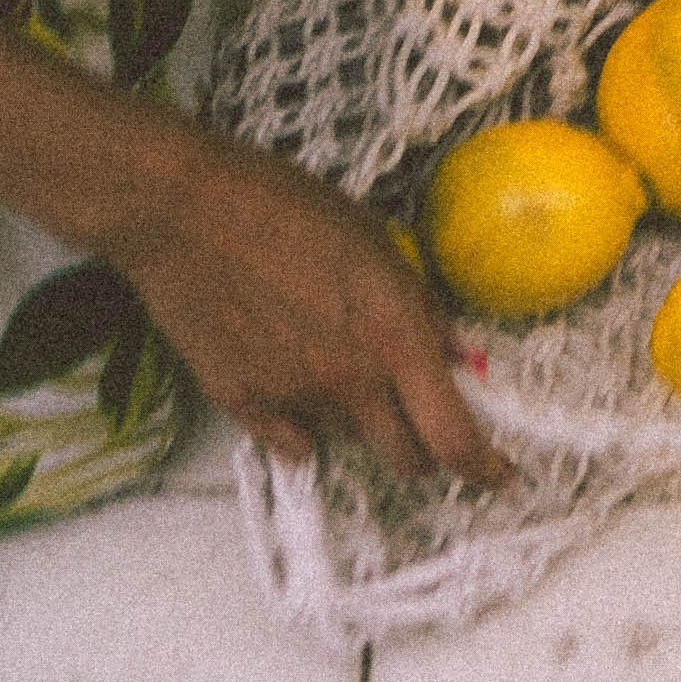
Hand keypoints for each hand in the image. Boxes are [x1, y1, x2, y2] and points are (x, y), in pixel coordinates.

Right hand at [101, 127, 509, 484]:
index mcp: (394, 335)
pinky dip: (304, 424)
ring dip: (360, 421)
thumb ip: (422, 307)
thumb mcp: (376, 242)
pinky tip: (293, 377)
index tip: (497, 475)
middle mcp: (349, 379)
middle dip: (424, 451)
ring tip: (336, 361)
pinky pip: (291, 443)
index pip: (453, 434)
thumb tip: (459, 353)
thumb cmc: (284, 206)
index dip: (483, 467)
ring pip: (350, 441)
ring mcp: (292, 398)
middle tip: (420, 423)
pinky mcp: (242, 403)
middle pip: (407, 460)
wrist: (183, 208)